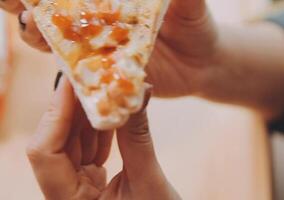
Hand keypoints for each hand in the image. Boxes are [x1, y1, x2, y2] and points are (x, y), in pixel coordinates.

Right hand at [15, 0, 217, 96]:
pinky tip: (68, 74)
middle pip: (53, 17)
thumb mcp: (189, 5)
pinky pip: (84, 80)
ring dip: (41, 37)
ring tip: (40, 31)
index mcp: (111, 3)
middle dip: (31, 12)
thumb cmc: (196, 27)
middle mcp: (99, 26)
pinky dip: (72, 77)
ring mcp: (101, 53)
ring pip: (58, 46)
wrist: (204, 64)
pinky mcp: (108, 79)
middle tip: (27, 9)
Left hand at [26, 76, 179, 198]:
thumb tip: (141, 91)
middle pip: (56, 141)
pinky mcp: (89, 181)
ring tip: (104, 86)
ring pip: (71, 141)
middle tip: (92, 74)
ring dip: (88, 114)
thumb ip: (138, 137)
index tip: (74, 80)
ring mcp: (76, 187)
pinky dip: (99, 128)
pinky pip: (87, 147)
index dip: (57, 112)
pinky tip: (111, 110)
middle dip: (74, 106)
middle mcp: (64, 194)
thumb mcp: (149, 182)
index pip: (46, 151)